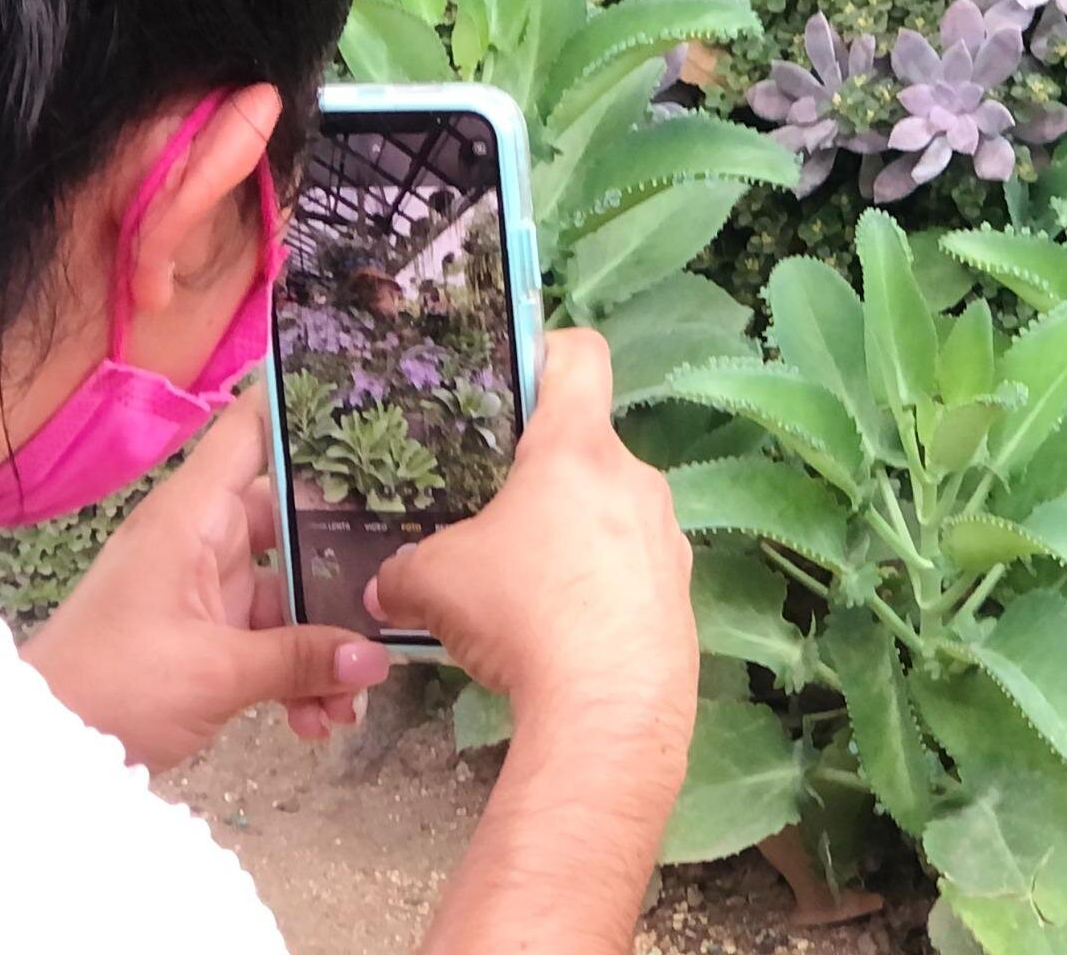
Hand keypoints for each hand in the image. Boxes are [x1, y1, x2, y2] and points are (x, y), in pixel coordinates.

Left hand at [20, 390, 388, 771]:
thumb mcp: (214, 674)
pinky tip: (318, 722)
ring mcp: (204, 590)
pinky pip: (269, 640)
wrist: (41, 749)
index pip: (250, 430)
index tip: (373, 410)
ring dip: (323, 642)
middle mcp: (201, 540)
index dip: (304, 409)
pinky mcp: (205, 638)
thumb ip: (300, 660)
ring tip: (352, 698)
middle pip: (290, 519)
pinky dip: (295, 674)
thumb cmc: (111, 687)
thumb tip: (376, 658)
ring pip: (288, 593)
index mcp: (191, 517)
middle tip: (403, 580)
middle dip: (344, 561)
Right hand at [369, 331, 695, 746]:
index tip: (513, 380)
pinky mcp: (680, 598)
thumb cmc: (523, 615)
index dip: (545, 353)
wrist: (608, 712)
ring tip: (523, 590)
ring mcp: (666, 539)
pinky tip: (560, 636)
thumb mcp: (435, 584)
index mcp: (576, 449)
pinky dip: (598, 593)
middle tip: (492, 518)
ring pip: (609, 515)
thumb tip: (386, 583)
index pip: (578, 356)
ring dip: (570, 539)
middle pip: (585, 449)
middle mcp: (633, 479)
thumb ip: (404, 572)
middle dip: (538, 480)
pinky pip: (631, 575)